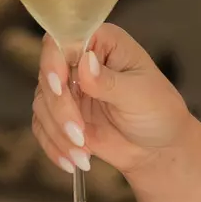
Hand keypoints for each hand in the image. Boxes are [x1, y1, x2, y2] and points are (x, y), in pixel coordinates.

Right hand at [31, 24, 193, 179]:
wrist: (158, 149)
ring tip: (84, 153)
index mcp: (102, 43)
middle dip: (60, 109)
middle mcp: (80, 61)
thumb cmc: (159, 112)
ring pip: (42, 103)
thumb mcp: (140, 95)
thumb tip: (86, 63)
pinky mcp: (62, 115)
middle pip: (47, 75)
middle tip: (80, 134)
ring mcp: (69, 88)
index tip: (60, 87)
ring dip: (58, 132)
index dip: (55, 61)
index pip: (64, 40)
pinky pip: (42, 127)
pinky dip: (54, 146)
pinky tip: (73, 161)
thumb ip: (110, 81)